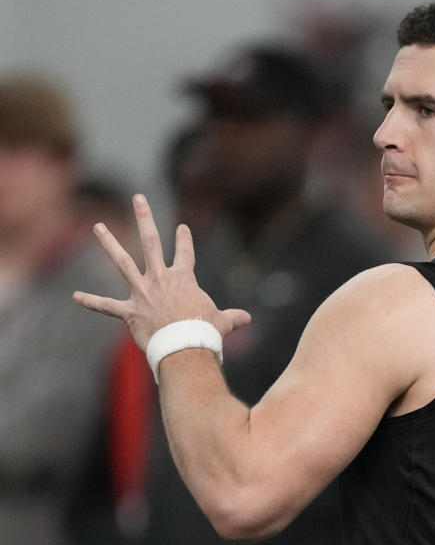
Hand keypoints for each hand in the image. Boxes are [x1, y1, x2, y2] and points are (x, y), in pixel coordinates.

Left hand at [73, 194, 250, 349]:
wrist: (185, 347)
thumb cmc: (205, 333)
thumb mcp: (223, 321)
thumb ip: (233, 317)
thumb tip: (247, 318)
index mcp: (184, 278)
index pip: (185, 252)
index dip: (184, 239)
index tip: (182, 226)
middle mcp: (161, 279)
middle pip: (151, 241)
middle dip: (145, 217)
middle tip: (138, 198)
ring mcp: (142, 293)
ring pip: (123, 262)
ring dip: (109, 243)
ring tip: (98, 226)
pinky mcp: (130, 312)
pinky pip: (107, 305)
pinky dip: (91, 301)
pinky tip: (76, 296)